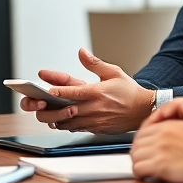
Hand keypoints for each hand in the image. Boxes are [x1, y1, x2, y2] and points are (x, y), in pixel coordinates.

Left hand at [18, 48, 154, 131]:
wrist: (143, 110)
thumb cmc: (129, 91)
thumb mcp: (113, 72)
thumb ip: (94, 63)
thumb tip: (81, 52)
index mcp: (98, 92)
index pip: (74, 92)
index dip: (59, 91)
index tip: (47, 90)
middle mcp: (94, 108)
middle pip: (66, 111)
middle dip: (50, 109)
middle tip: (38, 105)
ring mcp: (95, 121)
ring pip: (68, 123)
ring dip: (56, 118)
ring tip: (47, 112)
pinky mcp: (96, 129)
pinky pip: (76, 128)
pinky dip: (66, 124)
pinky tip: (61, 119)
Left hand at [130, 99, 182, 182]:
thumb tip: (174, 108)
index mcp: (167, 126)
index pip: (143, 131)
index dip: (140, 140)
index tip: (142, 147)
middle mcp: (160, 137)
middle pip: (137, 143)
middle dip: (137, 151)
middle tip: (140, 158)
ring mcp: (159, 151)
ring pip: (135, 156)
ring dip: (136, 161)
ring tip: (141, 167)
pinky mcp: (161, 167)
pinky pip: (140, 169)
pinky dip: (138, 172)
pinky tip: (143, 176)